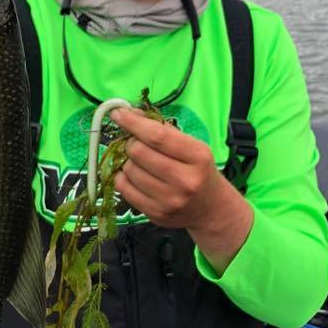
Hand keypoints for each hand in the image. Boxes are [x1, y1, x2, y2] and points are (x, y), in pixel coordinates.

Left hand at [110, 108, 253, 272]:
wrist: (210, 209)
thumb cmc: (198, 171)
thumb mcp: (191, 146)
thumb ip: (162, 129)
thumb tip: (129, 115)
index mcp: (198, 156)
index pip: (157, 136)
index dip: (133, 123)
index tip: (117, 113)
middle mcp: (185, 180)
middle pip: (139, 152)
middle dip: (131, 143)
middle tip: (135, 143)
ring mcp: (169, 200)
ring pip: (129, 170)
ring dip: (128, 161)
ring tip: (140, 163)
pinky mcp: (155, 214)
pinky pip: (124, 189)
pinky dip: (122, 177)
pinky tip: (134, 176)